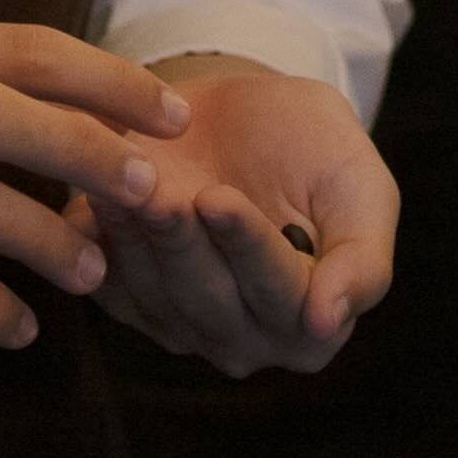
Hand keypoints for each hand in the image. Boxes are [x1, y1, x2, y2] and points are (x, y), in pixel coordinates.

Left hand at [83, 58, 394, 376]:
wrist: (244, 117)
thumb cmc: (315, 149)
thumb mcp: (361, 189)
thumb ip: (363, 260)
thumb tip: (327, 324)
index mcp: (313, 325)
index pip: (279, 291)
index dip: (247, 246)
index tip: (218, 199)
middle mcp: (246, 340)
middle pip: (209, 300)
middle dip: (182, 243)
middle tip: (160, 193)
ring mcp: (183, 326)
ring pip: (154, 292)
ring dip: (135, 239)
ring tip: (123, 185)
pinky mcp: (131, 300)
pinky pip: (110, 281)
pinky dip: (101, 242)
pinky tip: (94, 199)